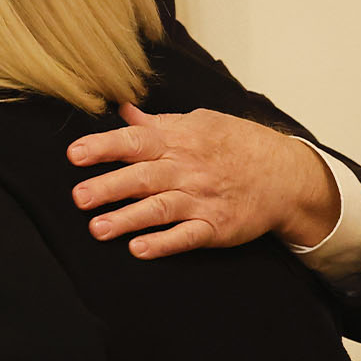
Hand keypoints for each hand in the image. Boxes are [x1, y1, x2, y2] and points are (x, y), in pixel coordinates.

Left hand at [66, 103, 339, 258]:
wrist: (286, 174)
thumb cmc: (239, 145)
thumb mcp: (201, 122)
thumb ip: (159, 122)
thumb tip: (124, 110)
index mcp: (179, 140)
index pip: (135, 140)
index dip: (104, 146)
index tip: (75, 154)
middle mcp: (187, 169)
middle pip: (143, 176)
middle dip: (110, 186)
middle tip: (79, 197)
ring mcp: (202, 199)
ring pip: (160, 208)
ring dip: (128, 219)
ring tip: (98, 229)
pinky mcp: (216, 227)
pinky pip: (187, 236)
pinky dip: (164, 243)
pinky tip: (139, 249)